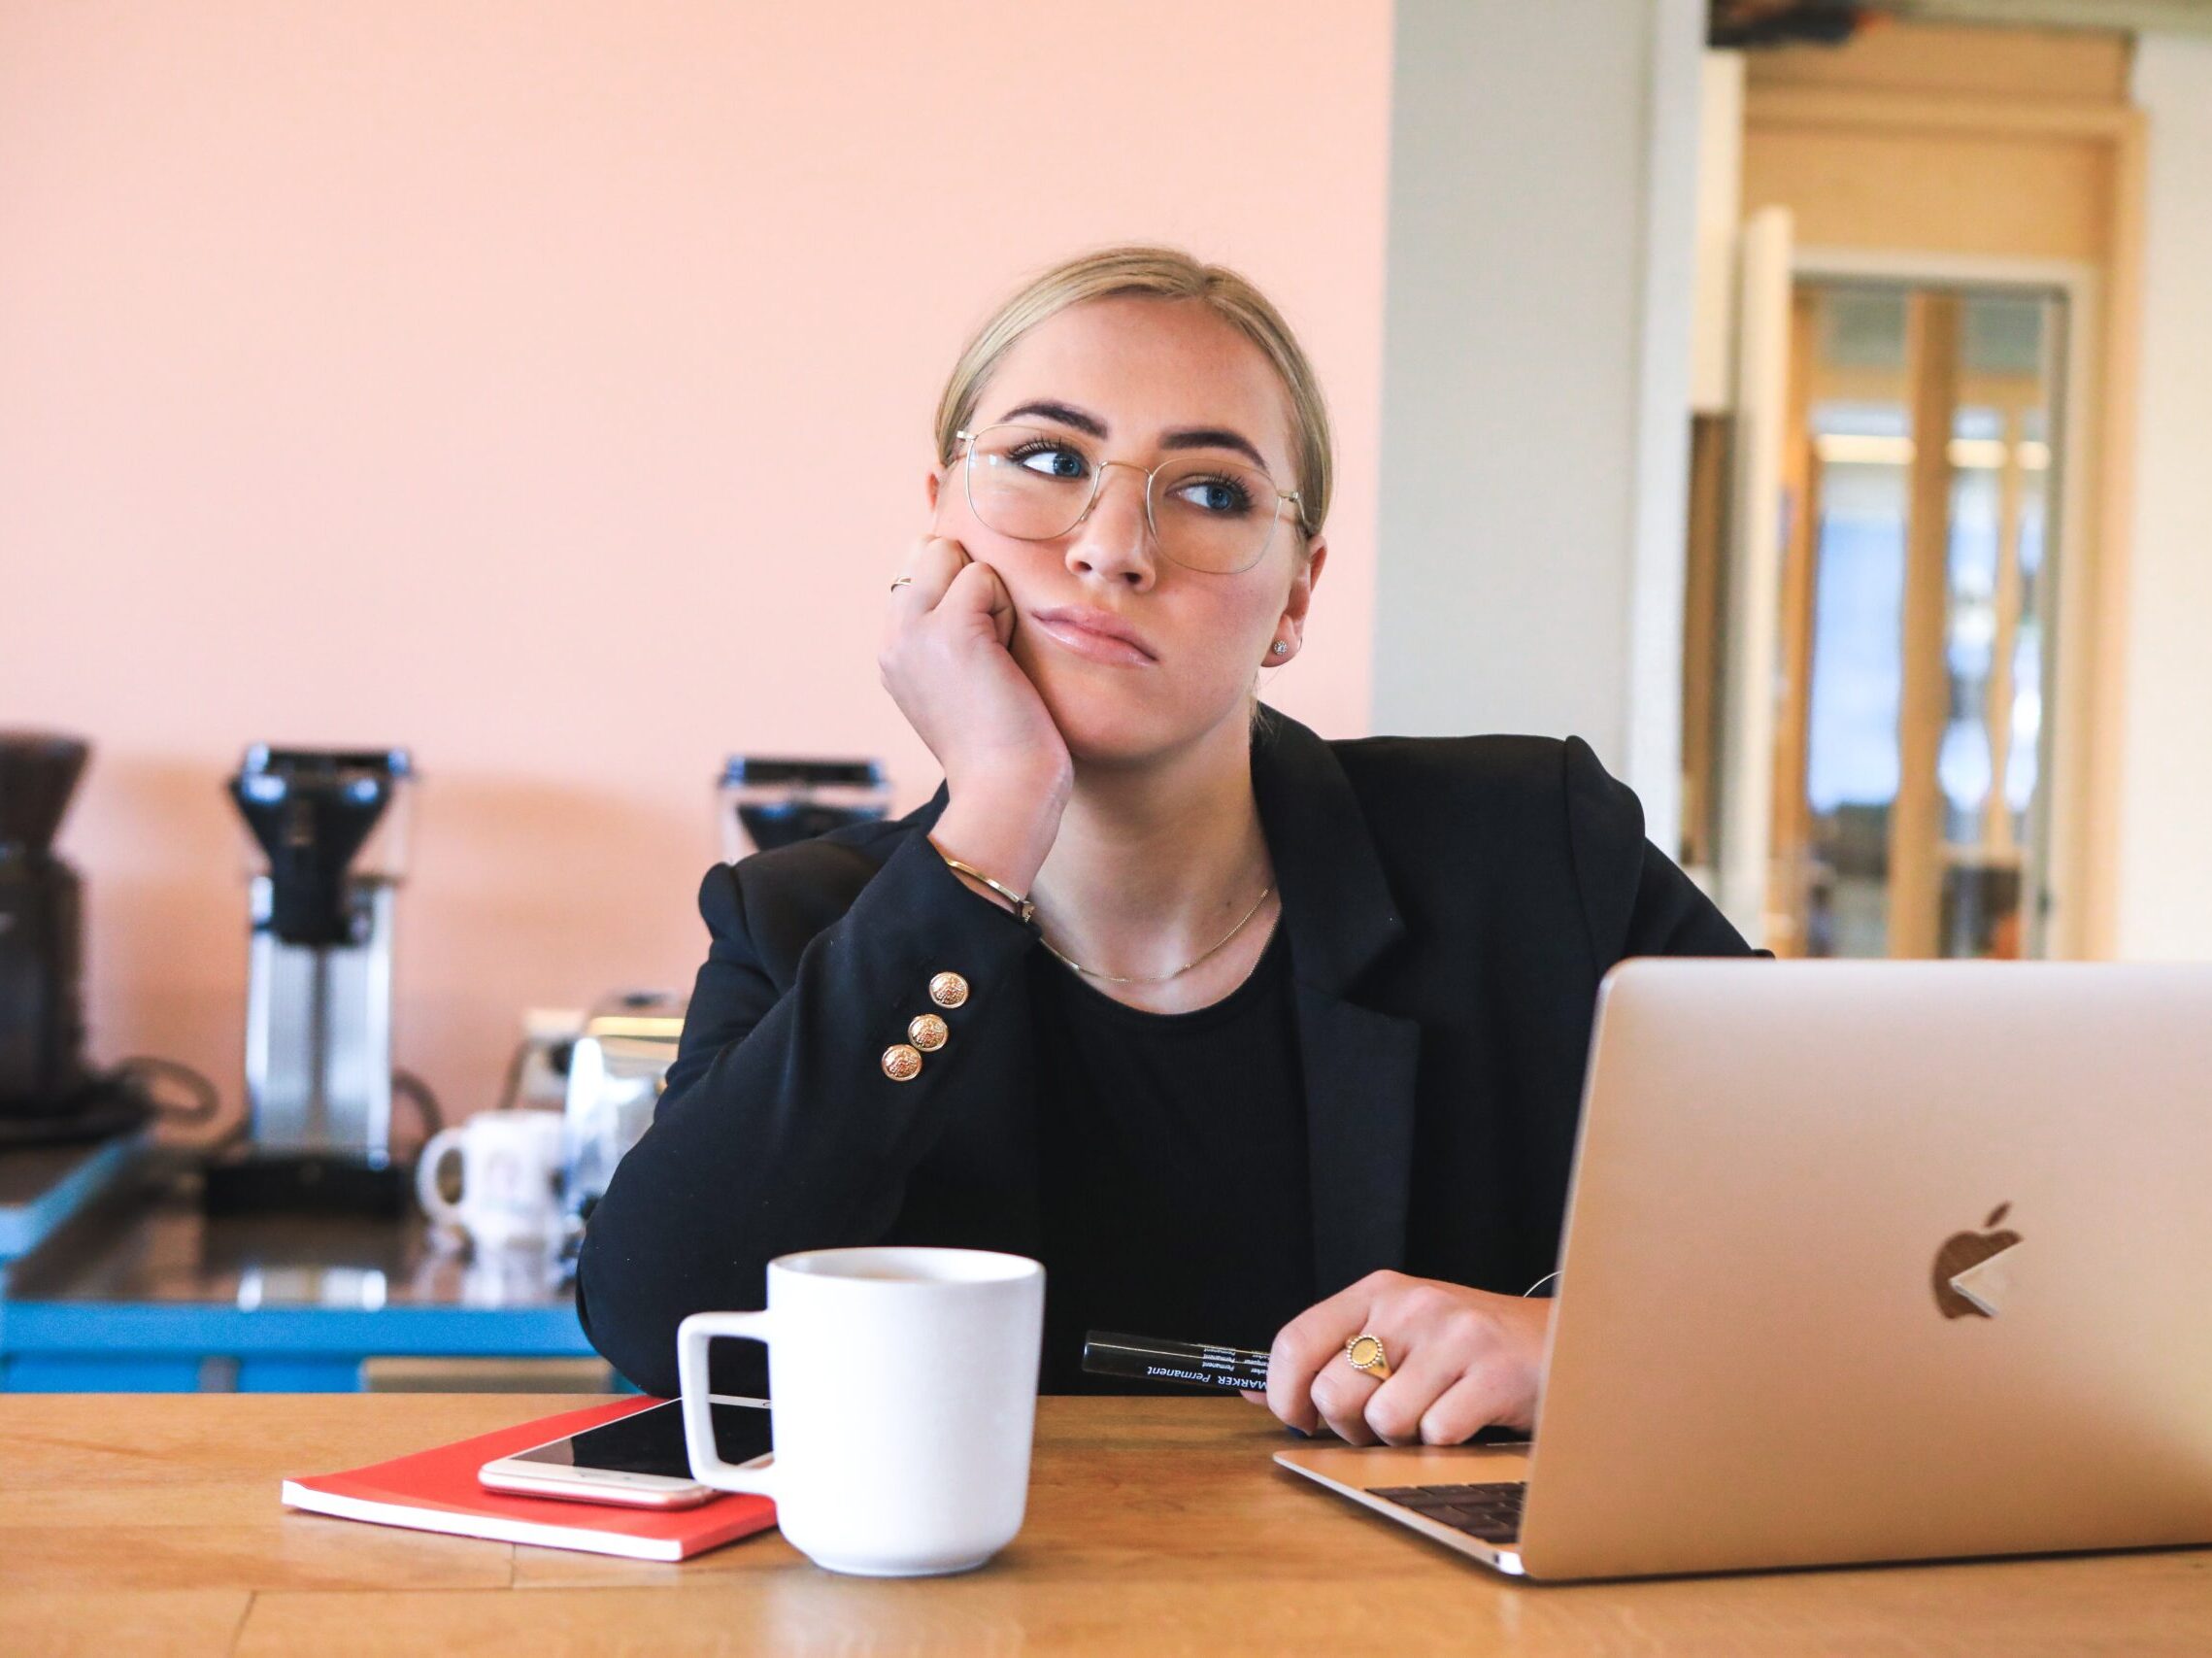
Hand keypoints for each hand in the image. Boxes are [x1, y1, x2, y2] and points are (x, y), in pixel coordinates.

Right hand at [878, 535, 1071, 887]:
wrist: (1004, 792)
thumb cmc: (1002, 746)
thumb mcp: (961, 682)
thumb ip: (950, 632)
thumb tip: (976, 579)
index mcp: (893, 649)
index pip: (917, 567)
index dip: (960, 587)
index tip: (980, 649)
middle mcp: (892, 636)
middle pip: (930, 549)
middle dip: (972, 582)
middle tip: (990, 649)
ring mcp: (913, 630)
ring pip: (954, 555)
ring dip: (992, 597)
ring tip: (996, 657)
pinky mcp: (948, 628)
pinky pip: (983, 576)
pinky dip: (1006, 610)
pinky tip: (1003, 660)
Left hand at [1243, 1270, 1551, 1445]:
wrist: (1570, 1341)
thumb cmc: (1471, 1349)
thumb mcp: (1398, 1336)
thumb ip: (1330, 1359)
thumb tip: (1250, 1394)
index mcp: (1378, 1290)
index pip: (1295, 1339)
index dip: (1284, 1394)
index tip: (1300, 1421)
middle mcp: (1411, 1304)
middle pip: (1334, 1390)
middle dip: (1350, 1427)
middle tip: (1381, 1426)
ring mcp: (1454, 1336)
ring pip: (1384, 1419)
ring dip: (1401, 1440)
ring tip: (1429, 1420)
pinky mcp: (1494, 1373)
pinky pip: (1436, 1434)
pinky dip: (1444, 1446)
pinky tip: (1466, 1423)